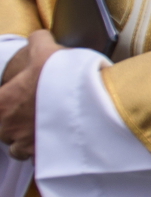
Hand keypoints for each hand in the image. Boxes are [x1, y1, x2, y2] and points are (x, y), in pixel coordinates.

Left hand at [0, 30, 64, 159]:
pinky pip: (40, 159)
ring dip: (27, 139)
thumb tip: (38, 36)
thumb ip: (37, 41)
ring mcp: (26, 146)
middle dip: (14, 122)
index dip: (5, 103)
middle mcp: (7, 128)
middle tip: (34, 110)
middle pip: (2, 129)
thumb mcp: (47, 50)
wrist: (95, 104)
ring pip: (17, 148)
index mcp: (1, 103)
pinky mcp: (46, 159)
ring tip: (46, 128)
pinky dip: (46, 152)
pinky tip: (60, 141)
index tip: (18, 98)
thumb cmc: (65, 79)